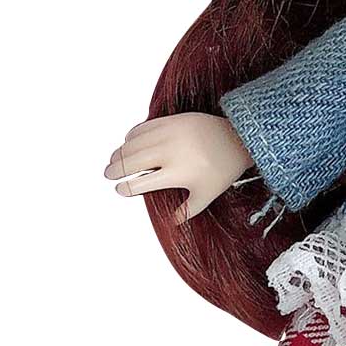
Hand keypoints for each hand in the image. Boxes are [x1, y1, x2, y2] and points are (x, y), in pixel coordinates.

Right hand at [103, 112, 253, 223]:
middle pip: (130, 162)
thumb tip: (172, 224)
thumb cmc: (223, 169)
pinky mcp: (171, 121)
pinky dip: (132, 135)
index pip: (139, 183)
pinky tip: (128, 142)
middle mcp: (169, 152)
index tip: (120, 189)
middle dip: (115, 169)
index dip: (125, 188)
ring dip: (120, 152)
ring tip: (114, 160)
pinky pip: (144, 127)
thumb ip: (187, 211)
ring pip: (133, 143)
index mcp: (176, 173)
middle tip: (107, 174)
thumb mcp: (207, 195)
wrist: (237, 138)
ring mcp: (169, 134)